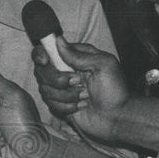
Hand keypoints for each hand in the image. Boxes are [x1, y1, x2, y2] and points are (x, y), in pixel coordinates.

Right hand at [33, 40, 158, 149]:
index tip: (46, 62)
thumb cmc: (115, 90)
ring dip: (66, 95)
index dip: (41, 55)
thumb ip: (79, 54)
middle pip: (41, 71)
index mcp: (74, 58)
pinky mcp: (59, 105)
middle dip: (57, 79)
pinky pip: (50, 104)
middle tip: (78, 82)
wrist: (117, 117)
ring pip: (44, 89)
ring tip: (84, 97)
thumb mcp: (103, 65)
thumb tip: (58, 41)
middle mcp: (64, 71)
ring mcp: (61, 89)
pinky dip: (66, 106)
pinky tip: (81, 106)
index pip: (47, 50)